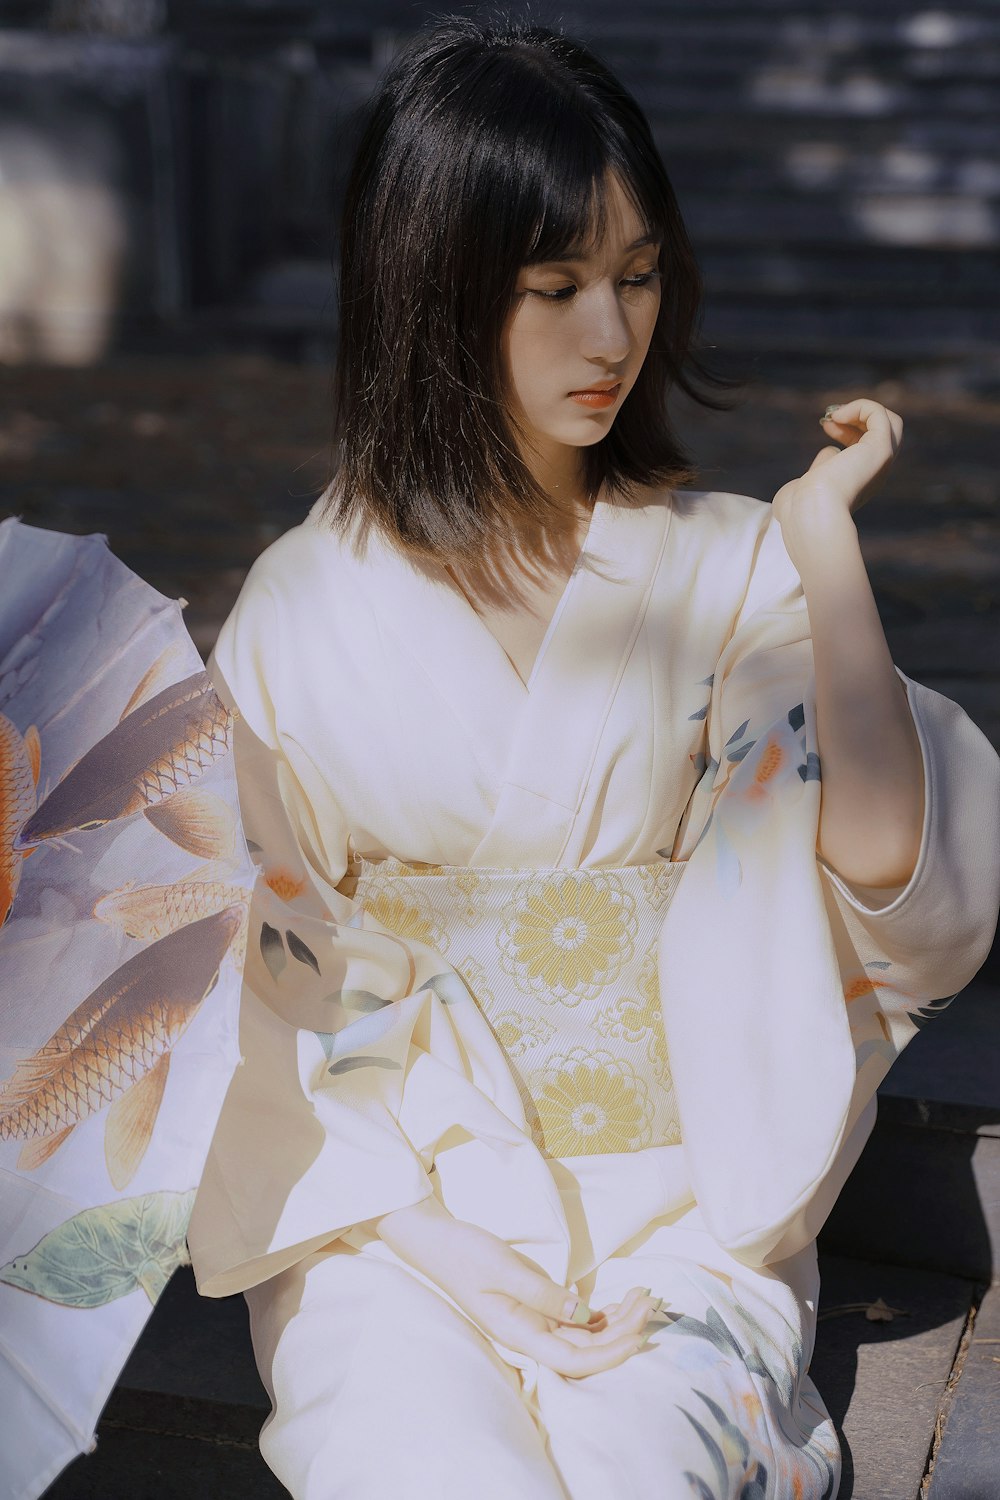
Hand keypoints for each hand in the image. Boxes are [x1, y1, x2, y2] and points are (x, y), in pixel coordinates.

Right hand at [373, 1196, 658, 1377]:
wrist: (436, 1241)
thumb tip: (584, 1315)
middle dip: (622, 1332)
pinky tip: (620, 1302)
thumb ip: (544, 1295)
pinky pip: (574, 1320)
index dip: (609, 1355)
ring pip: (583, 1335)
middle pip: (585, 1349)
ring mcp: (533, 1322)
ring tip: (642, 1297)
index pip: (573, 1361)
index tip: (639, 1336)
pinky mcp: (535, 1306)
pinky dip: (600, 1314)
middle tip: (648, 1301)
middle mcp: (529, 1334)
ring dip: (616, 1322)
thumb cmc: (465, 1254)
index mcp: (518, 1333)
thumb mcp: (505, 1269)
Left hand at [771, 398, 903, 564]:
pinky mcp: (880, 449)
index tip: (826, 425)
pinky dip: (860, 406)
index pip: (867, 447)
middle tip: (831, 416)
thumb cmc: (799, 509)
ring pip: (892, 422)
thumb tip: (831, 451)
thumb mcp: (808, 485)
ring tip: (836, 414)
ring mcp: (880, 461)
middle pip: (885, 433)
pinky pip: (880, 414)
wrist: (809, 515)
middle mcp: (875, 473)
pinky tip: (837, 416)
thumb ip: (822, 468)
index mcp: (860, 483)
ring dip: (863, 409)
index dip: (848, 430)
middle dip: (859, 416)